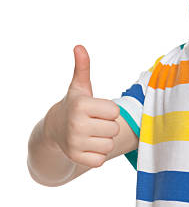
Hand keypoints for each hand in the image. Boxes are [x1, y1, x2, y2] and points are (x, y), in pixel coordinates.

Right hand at [47, 45, 120, 167]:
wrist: (54, 129)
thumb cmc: (75, 105)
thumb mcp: (79, 87)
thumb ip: (83, 67)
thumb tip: (79, 47)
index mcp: (81, 106)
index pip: (115, 111)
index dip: (108, 111)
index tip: (97, 110)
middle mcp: (76, 125)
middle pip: (114, 129)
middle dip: (107, 126)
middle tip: (94, 123)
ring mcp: (75, 143)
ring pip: (109, 145)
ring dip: (103, 140)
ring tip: (91, 134)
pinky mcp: (76, 158)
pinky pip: (101, 159)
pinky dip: (97, 155)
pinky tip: (87, 146)